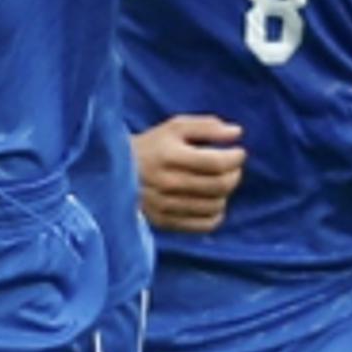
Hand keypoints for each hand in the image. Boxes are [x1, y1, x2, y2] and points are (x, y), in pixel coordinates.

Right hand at [131, 115, 245, 232]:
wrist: (114, 173)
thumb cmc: (151, 146)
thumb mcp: (175, 127)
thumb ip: (207, 126)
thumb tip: (237, 133)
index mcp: (170, 155)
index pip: (216, 163)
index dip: (236, 158)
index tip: (238, 153)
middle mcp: (167, 183)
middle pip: (219, 186)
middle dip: (235, 175)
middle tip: (232, 168)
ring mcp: (165, 205)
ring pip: (215, 206)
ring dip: (225, 194)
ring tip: (219, 183)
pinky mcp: (164, 222)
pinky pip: (203, 225)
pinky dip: (216, 215)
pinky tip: (212, 202)